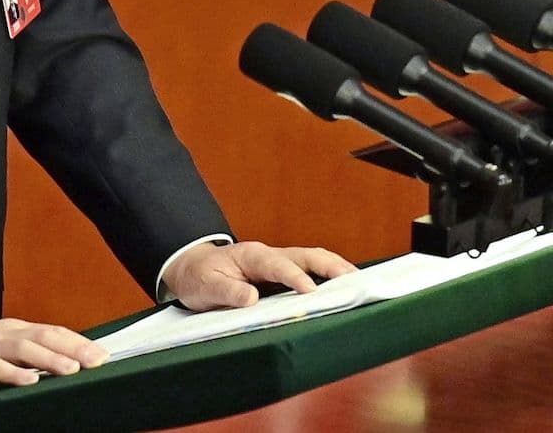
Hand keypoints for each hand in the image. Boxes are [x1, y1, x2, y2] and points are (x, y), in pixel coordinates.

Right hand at [0, 318, 106, 395]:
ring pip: (24, 348)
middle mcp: (4, 333)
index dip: (78, 341)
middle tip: (99, 361)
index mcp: (13, 329)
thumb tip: (58, 361)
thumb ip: (24, 350)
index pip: (52, 330)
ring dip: (50, 358)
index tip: (103, 354)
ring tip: (72, 369)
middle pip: (45, 335)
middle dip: (75, 347)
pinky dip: (13, 373)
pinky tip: (29, 381)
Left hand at [163, 240, 357, 311]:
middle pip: (306, 255)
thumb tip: (251, 298)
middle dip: (330, 266)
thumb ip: (227, 291)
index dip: (296, 278)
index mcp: (251, 255)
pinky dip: (328, 275)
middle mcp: (269, 254)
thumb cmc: (199, 277)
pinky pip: (309, 270)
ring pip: (312, 259)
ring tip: (358, 283)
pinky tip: (343, 287)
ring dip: (335, 268)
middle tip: (353, 281)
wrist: (193, 268)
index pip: (279, 265)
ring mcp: (277, 262)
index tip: (311, 293)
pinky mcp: (281, 273)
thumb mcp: (205, 286)